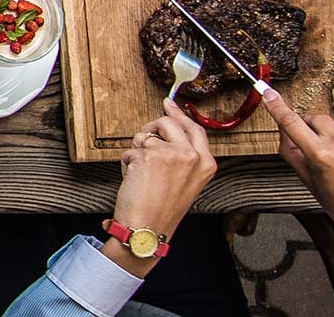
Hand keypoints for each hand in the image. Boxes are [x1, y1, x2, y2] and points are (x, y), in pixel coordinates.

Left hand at [105, 102, 217, 274]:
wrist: (147, 228)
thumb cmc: (162, 210)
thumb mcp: (186, 182)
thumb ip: (184, 157)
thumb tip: (166, 132)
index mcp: (206, 163)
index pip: (194, 128)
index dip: (179, 114)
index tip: (168, 104)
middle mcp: (192, 156)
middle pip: (168, 123)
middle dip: (151, 128)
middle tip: (143, 141)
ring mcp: (172, 154)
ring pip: (146, 135)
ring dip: (137, 150)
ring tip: (141, 173)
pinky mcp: (149, 156)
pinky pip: (131, 149)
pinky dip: (127, 162)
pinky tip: (133, 180)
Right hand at [263, 88, 333, 267]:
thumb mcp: (310, 184)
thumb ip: (293, 155)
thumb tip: (284, 134)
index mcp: (321, 156)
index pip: (292, 123)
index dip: (277, 106)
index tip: (268, 93)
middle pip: (314, 119)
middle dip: (307, 126)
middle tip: (308, 145)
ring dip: (328, 137)